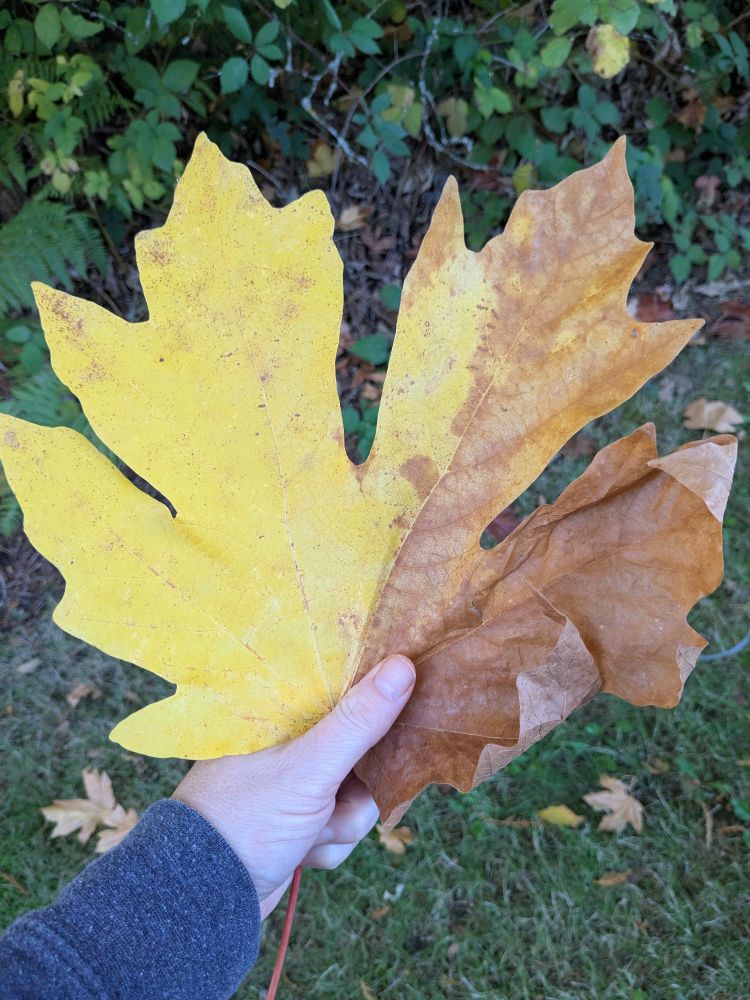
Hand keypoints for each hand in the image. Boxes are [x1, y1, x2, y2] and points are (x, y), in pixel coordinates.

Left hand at [172, 655, 414, 916]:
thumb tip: (402, 664)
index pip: (343, 685)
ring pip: (359, 792)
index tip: (408, 701)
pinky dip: (330, 843)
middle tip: (344, 794)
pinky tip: (303, 852)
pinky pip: (343, 824)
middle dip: (360, 785)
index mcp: (282, 710)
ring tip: (311, 831)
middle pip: (362, 745)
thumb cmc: (246, 819)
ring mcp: (296, 781)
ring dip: (344, 820)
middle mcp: (291, 740)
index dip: (378, 695)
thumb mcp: (309, 767)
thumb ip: (358, 720)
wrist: (204, 900)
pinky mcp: (301, 818)